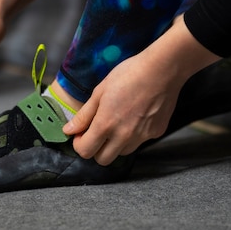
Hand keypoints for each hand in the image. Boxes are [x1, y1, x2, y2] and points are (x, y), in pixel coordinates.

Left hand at [62, 17, 220, 164]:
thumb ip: (84, 115)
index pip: (85, 152)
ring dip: (115, 144)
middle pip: (103, 160)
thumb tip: (69, 130)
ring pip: (122, 153)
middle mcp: (124, 136)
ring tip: (118, 122)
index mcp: (105, 124)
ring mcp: (142, 137)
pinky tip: (136, 116)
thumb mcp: (100, 91)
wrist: (162, 70)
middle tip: (97, 131)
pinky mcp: (156, 133)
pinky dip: (134, 135)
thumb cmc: (129, 74)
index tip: (81, 134)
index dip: (80, 144)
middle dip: (96, 149)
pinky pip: (140, 142)